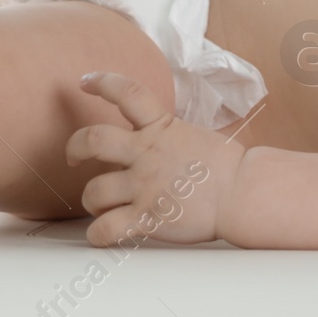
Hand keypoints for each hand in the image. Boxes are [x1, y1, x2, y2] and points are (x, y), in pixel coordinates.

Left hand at [65, 71, 245, 248]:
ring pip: (93, 192)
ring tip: (103, 207)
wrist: (243, 193)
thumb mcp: (193, 136)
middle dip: (75, 148)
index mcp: (162, 129)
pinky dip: (98, 235)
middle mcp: (148, 154)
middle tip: (74, 157)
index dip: (102, 82)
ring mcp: (145, 186)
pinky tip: (103, 234)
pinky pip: (105, 229)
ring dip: (92, 201)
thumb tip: (149, 139)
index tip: (86, 81)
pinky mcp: (147, 217)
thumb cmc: (225, 168)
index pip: (128, 93)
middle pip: (93, 140)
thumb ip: (165, 136)